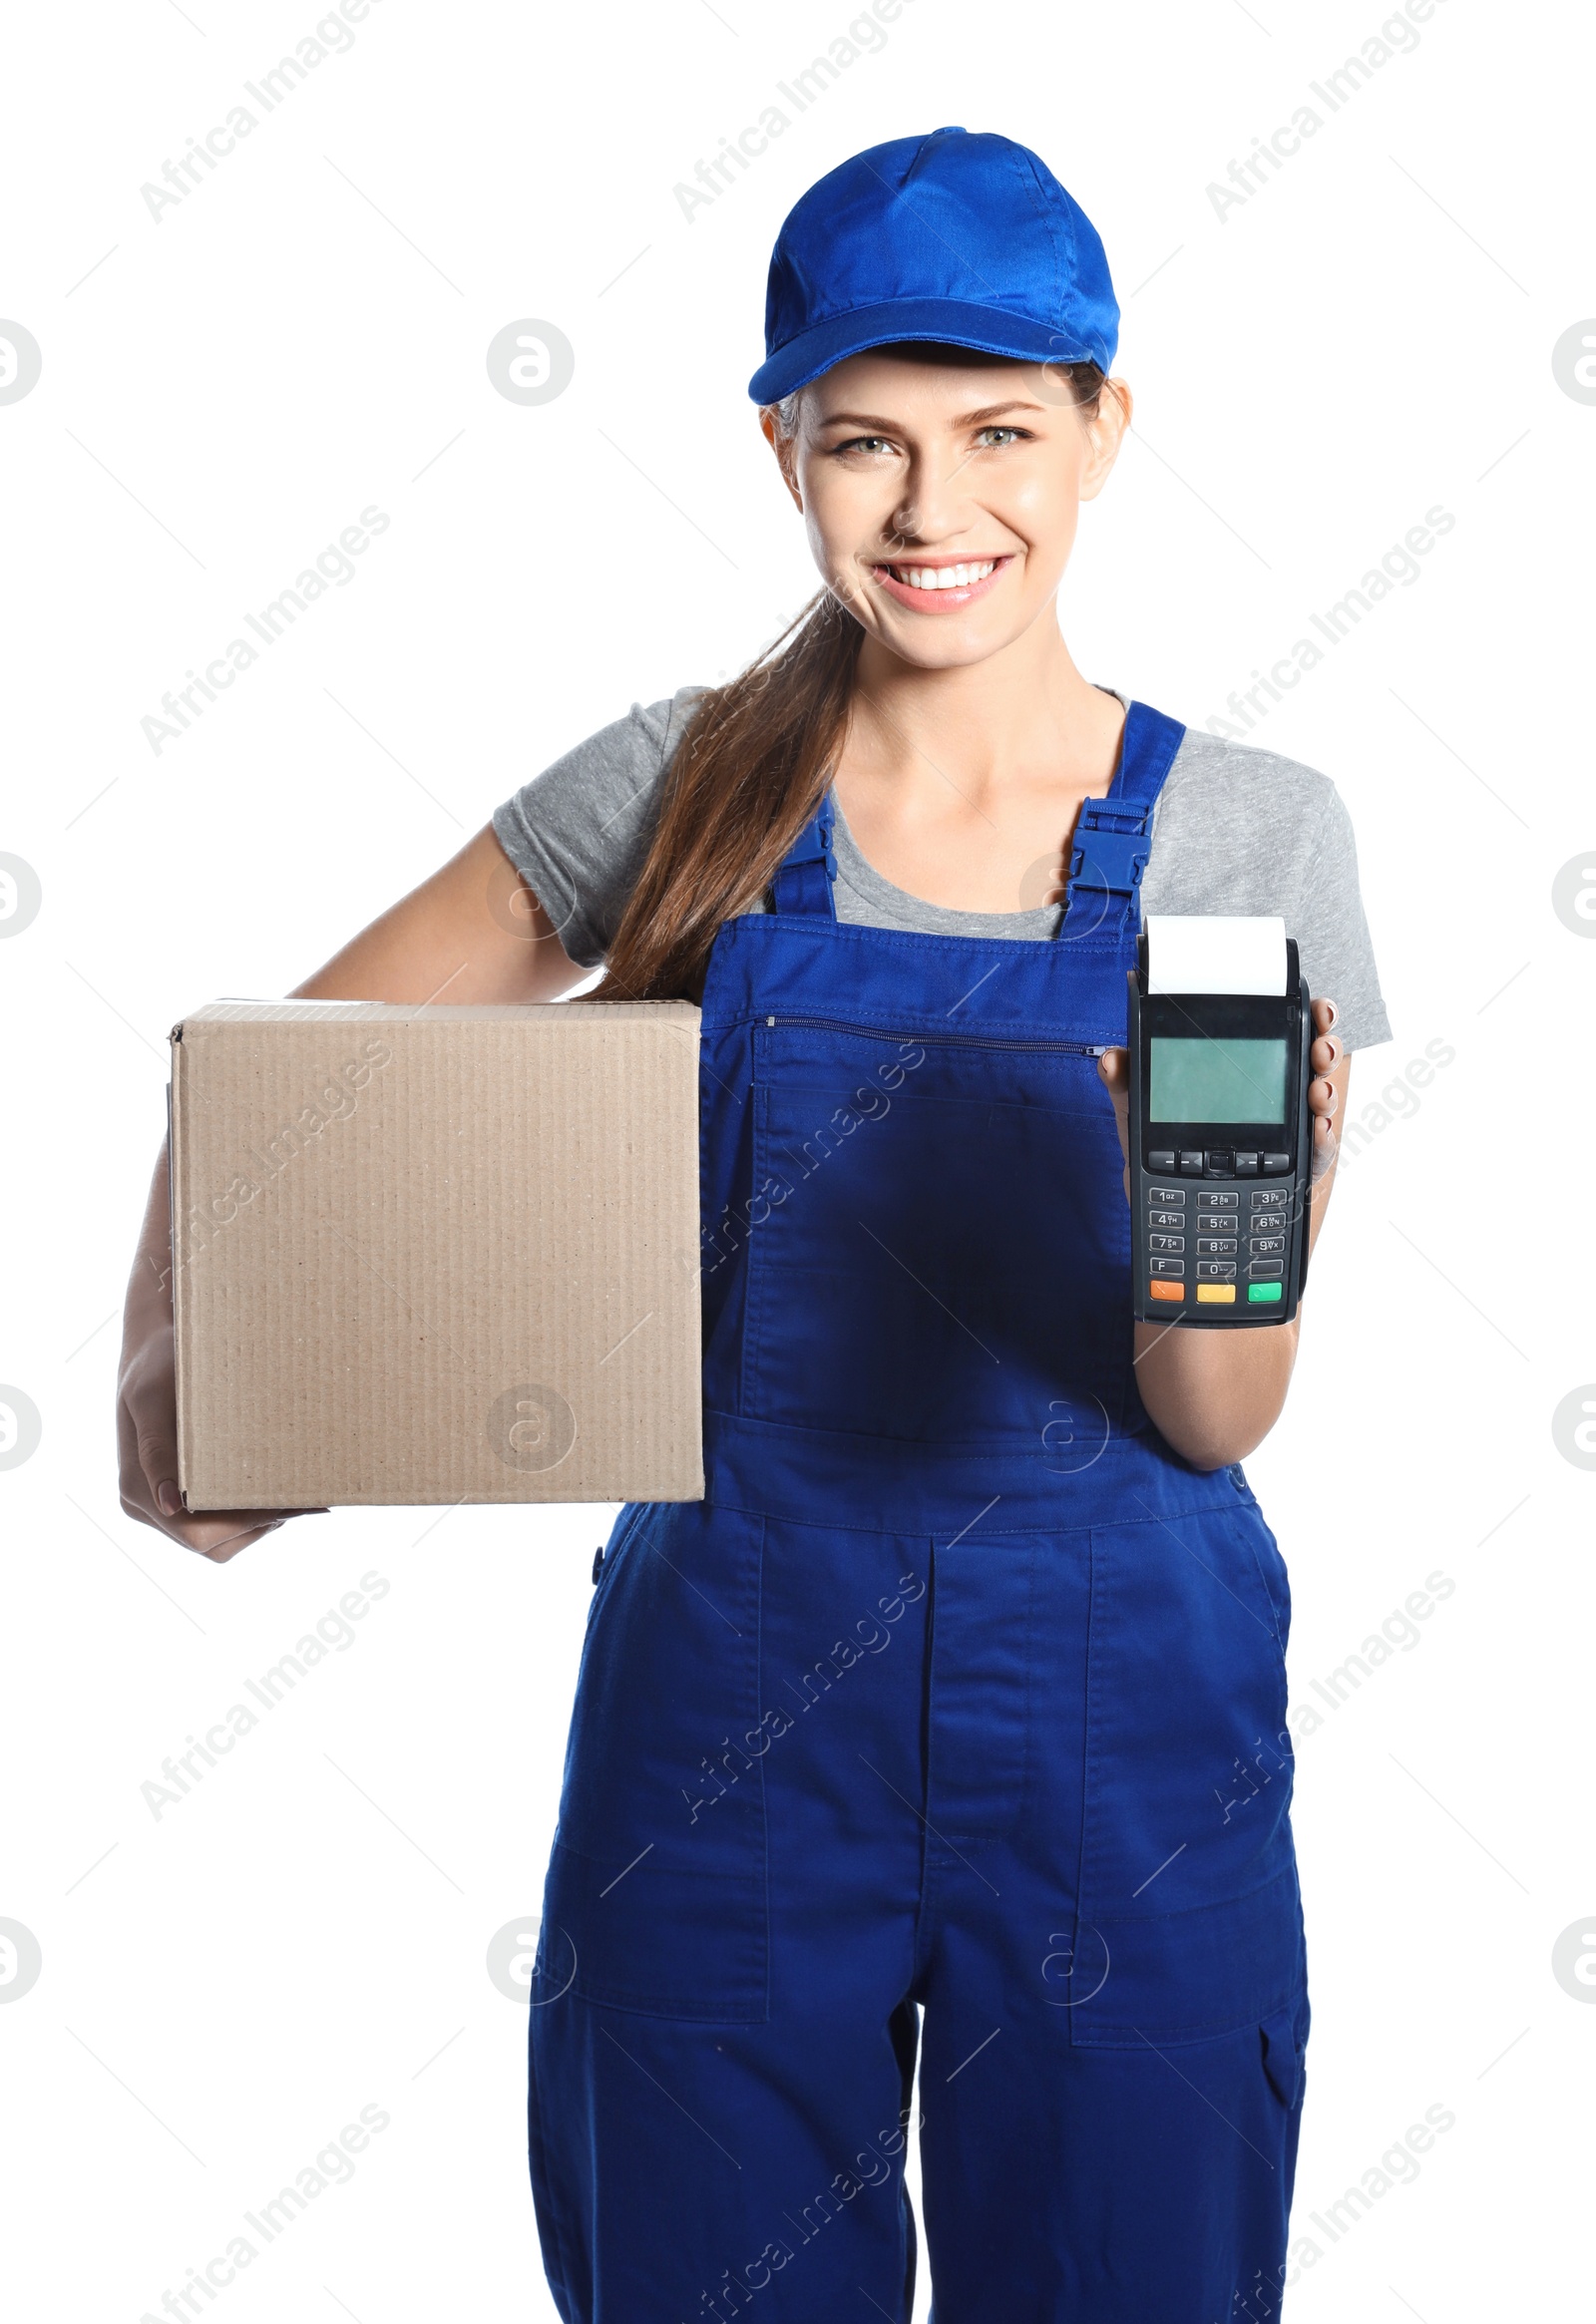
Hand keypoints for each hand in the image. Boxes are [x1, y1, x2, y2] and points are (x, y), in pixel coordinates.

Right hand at [117, 1153, 322, 1563]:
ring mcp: (164, 1503)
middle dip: (263, 1523)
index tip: (293, 1502)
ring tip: (302, 1489)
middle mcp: (148, 1505)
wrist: (156, 1343)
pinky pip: (224, 1519)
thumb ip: (159, 1449)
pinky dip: (255, 1509)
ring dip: (263, 1520)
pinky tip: (283, 1482)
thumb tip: (172, 1504)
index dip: (248, 1525)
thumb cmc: (158, 1363)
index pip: (198, 1533)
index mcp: (137, 1489)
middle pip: (215, 1543)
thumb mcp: (155, 1396)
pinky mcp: (183, 1492)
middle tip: (310, 1497)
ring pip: (223, 1538)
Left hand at [1095, 995, 1344, 1200]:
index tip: (1316, 1007)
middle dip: (1324, 1049)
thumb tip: (1112, 1059)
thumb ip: (1126, 1084)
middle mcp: (1275, 1098)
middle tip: (1321, 1048)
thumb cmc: (1162, 1156)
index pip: (1279, 1034)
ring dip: (1326, 1093)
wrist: (1172, 1216)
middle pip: (1312, 1064)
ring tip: (1318, 1091)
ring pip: (1320, 1105)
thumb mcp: (1140, 1114)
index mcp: (1244, 1073)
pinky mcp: (1296, 1173)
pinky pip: (1317, 1154)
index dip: (1305, 1017)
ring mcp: (1290, 1135)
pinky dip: (1324, 1140)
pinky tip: (1319, 1130)